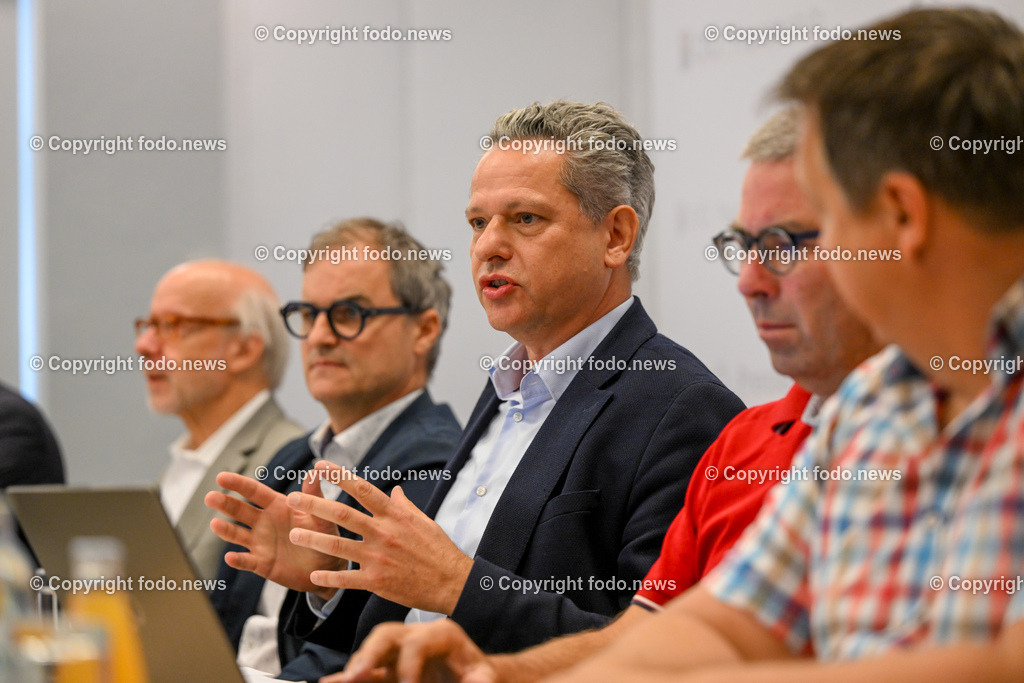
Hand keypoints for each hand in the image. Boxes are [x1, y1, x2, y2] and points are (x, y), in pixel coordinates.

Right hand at [204, 469, 343, 599]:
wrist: (328, 567)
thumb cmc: (325, 536)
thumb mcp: (321, 516)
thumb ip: (314, 496)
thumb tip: (315, 470)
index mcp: (278, 506)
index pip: (255, 492)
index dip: (238, 484)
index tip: (220, 477)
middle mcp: (265, 522)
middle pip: (240, 511)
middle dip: (225, 503)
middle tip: (210, 497)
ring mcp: (261, 543)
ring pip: (237, 534)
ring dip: (226, 530)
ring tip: (215, 524)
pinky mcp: (262, 564)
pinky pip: (247, 561)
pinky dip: (238, 560)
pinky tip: (230, 557)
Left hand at [287, 460, 474, 614]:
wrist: (452, 582)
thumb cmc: (439, 549)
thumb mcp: (423, 521)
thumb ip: (404, 505)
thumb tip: (394, 490)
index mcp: (394, 515)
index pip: (362, 489)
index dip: (339, 476)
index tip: (320, 465)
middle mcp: (383, 533)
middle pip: (342, 515)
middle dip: (314, 505)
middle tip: (292, 498)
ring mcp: (378, 557)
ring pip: (338, 546)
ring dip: (313, 539)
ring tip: (293, 533)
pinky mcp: (376, 581)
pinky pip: (347, 578)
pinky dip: (329, 577)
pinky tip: (313, 575)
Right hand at [325, 620, 495, 682]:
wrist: (475, 676)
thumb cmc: (478, 674)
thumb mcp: (485, 676)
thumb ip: (482, 679)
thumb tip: (481, 681)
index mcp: (441, 635)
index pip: (417, 643)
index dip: (409, 666)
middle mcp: (416, 637)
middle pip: (387, 635)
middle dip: (369, 653)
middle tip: (355, 675)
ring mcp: (400, 652)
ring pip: (372, 650)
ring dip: (356, 666)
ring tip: (340, 682)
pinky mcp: (390, 668)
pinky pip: (368, 669)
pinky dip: (350, 676)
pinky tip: (331, 682)